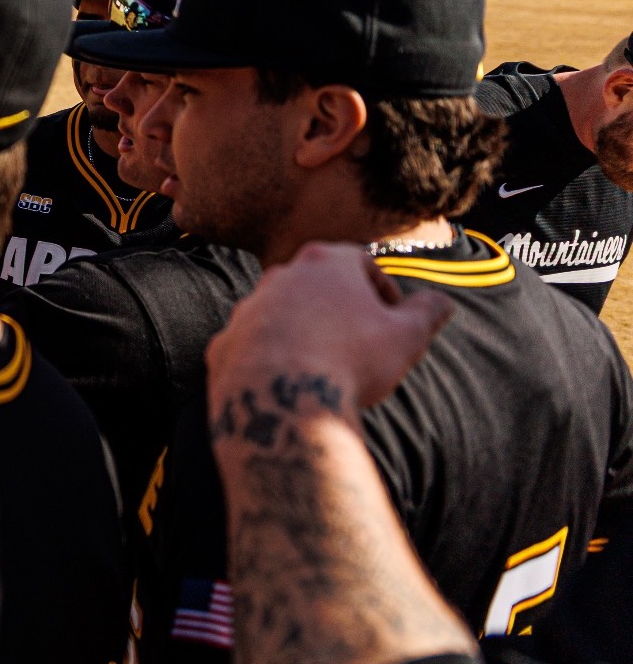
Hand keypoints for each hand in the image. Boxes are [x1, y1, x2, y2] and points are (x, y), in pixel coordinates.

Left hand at [207, 243, 451, 436]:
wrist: (282, 401)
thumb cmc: (350, 359)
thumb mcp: (407, 336)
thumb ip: (427, 312)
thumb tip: (441, 302)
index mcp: (323, 263)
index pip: (359, 262)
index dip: (382, 289)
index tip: (392, 318)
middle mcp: (278, 277)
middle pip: (315, 286)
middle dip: (339, 310)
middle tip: (360, 342)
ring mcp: (245, 309)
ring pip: (280, 315)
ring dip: (302, 333)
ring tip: (324, 366)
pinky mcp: (222, 343)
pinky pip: (251, 347)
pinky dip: (270, 360)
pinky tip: (289, 385)